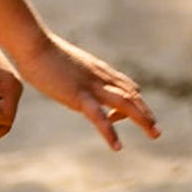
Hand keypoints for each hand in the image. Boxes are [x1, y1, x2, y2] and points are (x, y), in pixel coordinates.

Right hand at [15, 33, 160, 150]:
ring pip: (126, 102)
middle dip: (146, 113)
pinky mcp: (79, 95)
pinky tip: (117, 147)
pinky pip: (99, 117)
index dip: (133, 102)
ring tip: (154, 134)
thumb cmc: (45, 55)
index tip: (129, 116)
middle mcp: (102, 77)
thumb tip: (74, 82)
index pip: (127, 86)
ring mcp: (92, 86)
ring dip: (142, 119)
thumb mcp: (67, 66)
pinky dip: (110, 132)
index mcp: (99, 70)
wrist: (35, 44)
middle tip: (157, 131)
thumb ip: (77, 75)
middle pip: (132, 95)